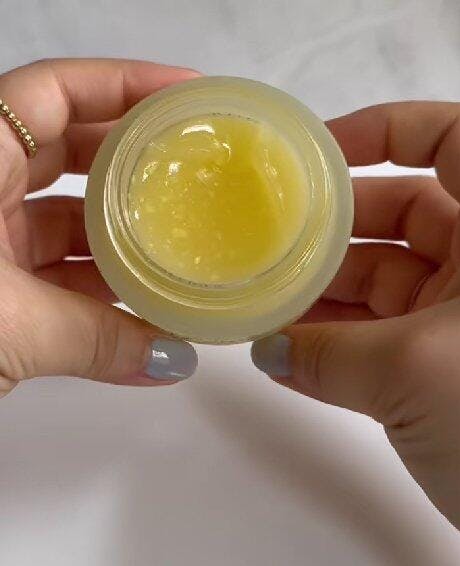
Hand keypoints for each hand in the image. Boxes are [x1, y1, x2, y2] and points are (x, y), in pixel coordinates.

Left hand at [0, 58, 198, 398]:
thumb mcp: (5, 326)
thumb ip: (94, 341)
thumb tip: (171, 362)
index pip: (53, 92)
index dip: (124, 82)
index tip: (185, 95)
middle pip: (70, 152)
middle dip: (135, 161)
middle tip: (193, 171)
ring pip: (66, 224)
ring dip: (121, 243)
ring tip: (177, 252)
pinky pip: (53, 275)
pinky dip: (95, 293)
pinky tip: (136, 314)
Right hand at [252, 102, 459, 529]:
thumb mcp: (416, 371)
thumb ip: (328, 355)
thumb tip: (266, 350)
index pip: (449, 140)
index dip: (383, 130)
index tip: (316, 153)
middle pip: (395, 215)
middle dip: (327, 229)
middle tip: (266, 240)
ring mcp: (457, 316)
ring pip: (378, 283)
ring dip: (319, 295)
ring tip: (262, 302)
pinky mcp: (438, 362)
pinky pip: (375, 335)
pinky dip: (331, 341)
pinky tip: (285, 349)